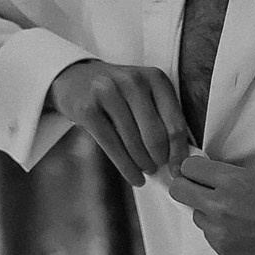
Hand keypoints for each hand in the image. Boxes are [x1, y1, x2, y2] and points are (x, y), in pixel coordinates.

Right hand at [48, 60, 191, 186]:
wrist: (74, 78)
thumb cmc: (118, 93)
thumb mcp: (144, 93)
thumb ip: (162, 116)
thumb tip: (179, 158)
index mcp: (155, 78)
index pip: (175, 123)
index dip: (179, 152)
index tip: (180, 170)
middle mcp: (134, 82)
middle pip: (156, 135)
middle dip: (159, 159)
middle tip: (158, 168)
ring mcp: (108, 93)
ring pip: (134, 143)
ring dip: (143, 164)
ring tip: (146, 171)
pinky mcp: (88, 109)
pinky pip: (112, 146)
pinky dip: (126, 167)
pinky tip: (134, 177)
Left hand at [166, 156, 254, 254]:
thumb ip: (230, 177)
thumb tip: (208, 176)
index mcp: (231, 181)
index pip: (188, 168)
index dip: (193, 170)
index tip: (199, 173)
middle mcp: (219, 204)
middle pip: (178, 190)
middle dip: (188, 188)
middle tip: (201, 190)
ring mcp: (218, 230)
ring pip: (195, 215)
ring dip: (207, 212)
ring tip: (232, 214)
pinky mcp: (222, 249)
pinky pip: (208, 235)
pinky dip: (218, 231)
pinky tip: (239, 230)